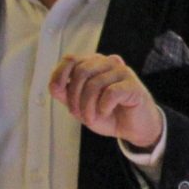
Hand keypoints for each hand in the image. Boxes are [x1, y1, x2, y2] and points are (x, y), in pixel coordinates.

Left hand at [50, 53, 164, 150]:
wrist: (133, 128)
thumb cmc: (109, 113)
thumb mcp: (81, 106)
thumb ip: (66, 94)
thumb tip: (54, 85)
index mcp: (94, 64)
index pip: (71, 59)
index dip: (60, 74)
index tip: (58, 91)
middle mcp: (108, 63)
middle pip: (81, 71)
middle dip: (75, 97)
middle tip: (79, 114)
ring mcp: (122, 72)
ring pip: (94, 83)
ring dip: (88, 106)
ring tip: (91, 118)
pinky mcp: (132, 85)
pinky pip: (110, 92)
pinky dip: (103, 107)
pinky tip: (106, 112)